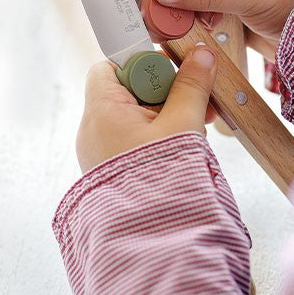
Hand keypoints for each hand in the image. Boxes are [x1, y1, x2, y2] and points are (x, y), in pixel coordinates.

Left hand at [76, 45, 217, 173]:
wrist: (152, 239)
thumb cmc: (160, 180)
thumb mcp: (182, 124)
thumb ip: (192, 86)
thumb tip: (201, 55)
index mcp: (101, 110)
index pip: (110, 65)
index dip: (140, 62)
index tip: (170, 71)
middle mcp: (93, 129)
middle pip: (127, 90)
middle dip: (164, 92)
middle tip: (194, 99)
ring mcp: (101, 152)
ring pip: (135, 117)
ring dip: (167, 116)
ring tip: (196, 127)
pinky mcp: (113, 170)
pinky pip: (134, 141)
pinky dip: (159, 137)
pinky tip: (184, 146)